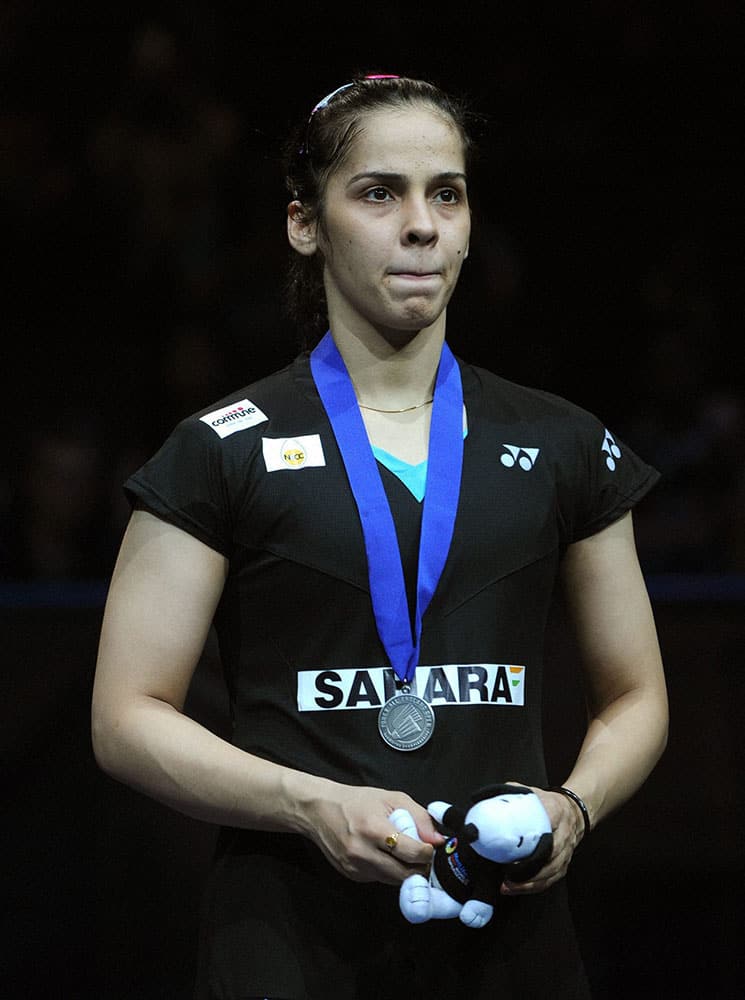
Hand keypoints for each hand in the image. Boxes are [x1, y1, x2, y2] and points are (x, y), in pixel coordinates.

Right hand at [303, 782, 443, 885]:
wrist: (319, 811)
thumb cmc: (357, 801)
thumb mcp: (391, 798)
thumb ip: (419, 817)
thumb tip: (438, 840)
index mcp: (374, 829)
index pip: (411, 852)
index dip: (427, 852)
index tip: (430, 847)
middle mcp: (363, 852)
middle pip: (404, 873)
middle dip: (419, 867)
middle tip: (423, 856)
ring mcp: (355, 867)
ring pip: (393, 881)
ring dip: (405, 871)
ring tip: (407, 856)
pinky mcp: (351, 876)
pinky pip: (379, 879)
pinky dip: (388, 872)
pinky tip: (386, 856)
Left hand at [500, 784, 584, 895]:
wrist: (574, 812)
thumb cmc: (548, 803)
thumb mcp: (532, 793)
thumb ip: (513, 794)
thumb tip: (486, 801)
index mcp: (555, 812)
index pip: (546, 825)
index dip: (531, 840)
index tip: (513, 850)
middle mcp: (564, 835)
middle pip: (548, 857)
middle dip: (527, 870)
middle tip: (505, 875)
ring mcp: (565, 852)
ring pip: (550, 872)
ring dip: (529, 883)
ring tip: (508, 886)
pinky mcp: (564, 864)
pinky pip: (551, 879)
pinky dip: (534, 886)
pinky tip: (518, 888)